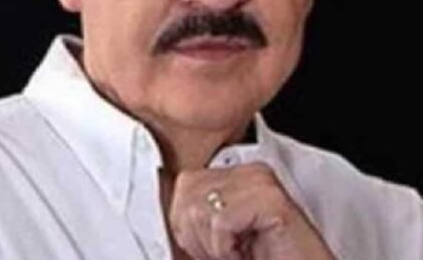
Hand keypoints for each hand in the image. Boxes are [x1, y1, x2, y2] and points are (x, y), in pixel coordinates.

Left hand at [169, 162, 333, 259]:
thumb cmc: (265, 259)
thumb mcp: (216, 243)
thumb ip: (190, 224)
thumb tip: (152, 216)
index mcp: (236, 176)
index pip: (183, 183)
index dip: (184, 224)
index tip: (207, 248)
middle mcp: (250, 171)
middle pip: (185, 191)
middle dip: (196, 235)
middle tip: (228, 252)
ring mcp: (261, 181)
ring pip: (198, 207)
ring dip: (212, 246)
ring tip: (239, 252)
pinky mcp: (271, 199)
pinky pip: (220, 221)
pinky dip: (226, 249)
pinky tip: (250, 252)